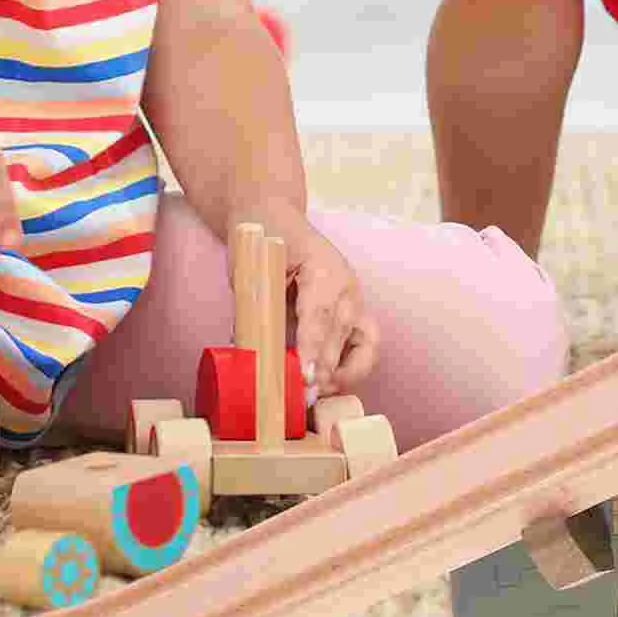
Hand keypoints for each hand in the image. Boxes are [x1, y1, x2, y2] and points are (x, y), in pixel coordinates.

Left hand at [233, 202, 378, 397]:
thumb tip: (252, 351)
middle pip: (343, 333)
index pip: (320, 313)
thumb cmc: (259, 240)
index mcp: (321, 267)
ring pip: (366, 343)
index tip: (307, 377)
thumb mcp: (250, 268)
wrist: (271, 218)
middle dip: (326, 370)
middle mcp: (345, 284)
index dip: (313, 349)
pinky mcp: (353, 312)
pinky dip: (352, 369)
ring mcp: (354, 298)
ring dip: (347, 374)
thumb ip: (256, 307)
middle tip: (304, 399)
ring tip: (320, 393)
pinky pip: (365, 346)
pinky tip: (330, 384)